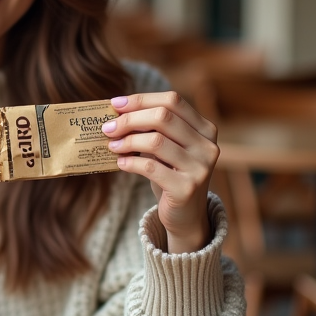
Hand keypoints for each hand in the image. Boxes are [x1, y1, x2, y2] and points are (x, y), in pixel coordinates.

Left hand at [102, 92, 218, 253]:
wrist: (185, 215)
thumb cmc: (170, 174)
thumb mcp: (166, 147)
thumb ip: (151, 129)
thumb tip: (115, 111)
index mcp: (205, 128)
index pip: (172, 101)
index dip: (141, 99)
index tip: (114, 104)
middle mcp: (207, 146)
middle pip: (163, 117)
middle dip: (130, 119)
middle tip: (108, 128)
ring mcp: (200, 167)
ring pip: (156, 141)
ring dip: (127, 141)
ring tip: (112, 146)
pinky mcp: (187, 188)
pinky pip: (151, 168)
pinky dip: (130, 163)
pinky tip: (120, 163)